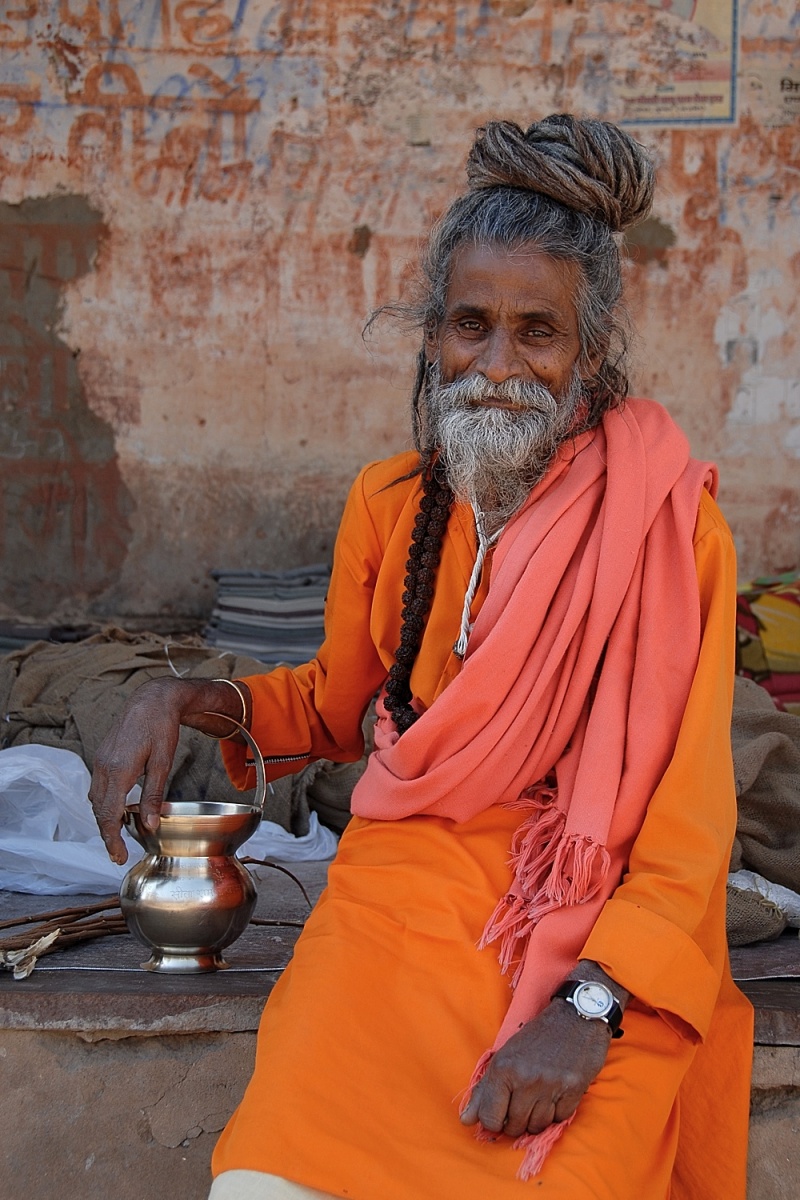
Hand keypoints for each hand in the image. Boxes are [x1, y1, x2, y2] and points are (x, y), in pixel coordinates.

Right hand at [88, 677, 250, 864]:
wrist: (152, 699)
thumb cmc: (161, 728)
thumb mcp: (163, 763)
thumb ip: (154, 796)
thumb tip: (150, 826)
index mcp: (118, 769)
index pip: (109, 815)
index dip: (111, 839)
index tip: (118, 857)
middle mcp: (103, 766)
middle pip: (98, 811)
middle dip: (107, 834)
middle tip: (119, 853)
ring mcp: (100, 760)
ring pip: (96, 799)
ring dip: (105, 818)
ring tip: (120, 835)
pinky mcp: (102, 756)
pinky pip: (99, 786)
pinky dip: (105, 802)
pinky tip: (119, 808)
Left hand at [460, 996, 612, 1137]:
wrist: (576, 1017)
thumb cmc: (537, 1036)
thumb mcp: (505, 1056)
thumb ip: (484, 1090)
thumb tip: (466, 1120)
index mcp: (504, 1068)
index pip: (489, 1117)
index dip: (492, 1121)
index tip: (500, 1113)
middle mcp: (525, 1079)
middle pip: (514, 1126)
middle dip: (515, 1122)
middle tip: (521, 1103)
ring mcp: (550, 1086)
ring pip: (537, 1126)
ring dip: (536, 1119)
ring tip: (538, 1098)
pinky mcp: (573, 1091)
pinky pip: (559, 1119)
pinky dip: (557, 1112)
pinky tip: (556, 1095)